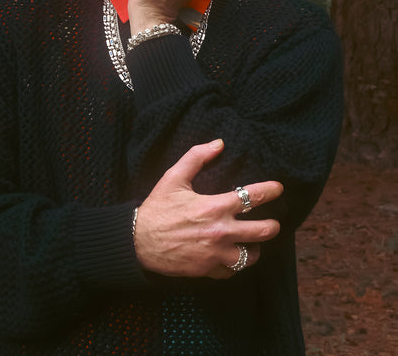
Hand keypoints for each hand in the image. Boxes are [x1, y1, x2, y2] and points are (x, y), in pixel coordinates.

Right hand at [134, 139, 282, 279]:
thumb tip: (219, 143)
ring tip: (253, 242)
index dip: (270, 191)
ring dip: (255, 248)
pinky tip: (232, 257)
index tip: (278, 189)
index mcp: (214, 207)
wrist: (138, 242)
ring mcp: (216, 254)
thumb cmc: (157, 208)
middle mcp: (220, 232)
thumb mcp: (173, 177)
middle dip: (272, 225)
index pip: (252, 197)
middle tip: (272, 222)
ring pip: (252, 256)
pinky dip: (235, 264)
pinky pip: (232, 271)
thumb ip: (196, 157)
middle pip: (263, 231)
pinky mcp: (208, 270)